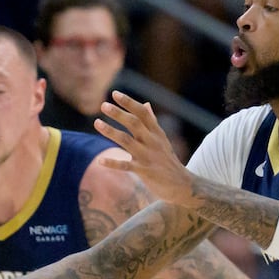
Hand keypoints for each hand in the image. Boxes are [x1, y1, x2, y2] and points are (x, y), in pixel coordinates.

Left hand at [95, 91, 198, 207]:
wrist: (182, 185)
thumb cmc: (168, 161)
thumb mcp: (162, 139)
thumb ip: (152, 122)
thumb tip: (146, 104)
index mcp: (156, 133)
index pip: (142, 113)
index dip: (129, 102)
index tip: (115, 94)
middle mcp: (152, 142)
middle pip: (134, 123)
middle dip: (119, 114)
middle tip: (103, 105)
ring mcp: (148, 156)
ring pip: (126, 141)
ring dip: (111, 131)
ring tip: (97, 123)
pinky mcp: (145, 172)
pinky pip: (126, 166)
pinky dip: (113, 164)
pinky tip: (100, 161)